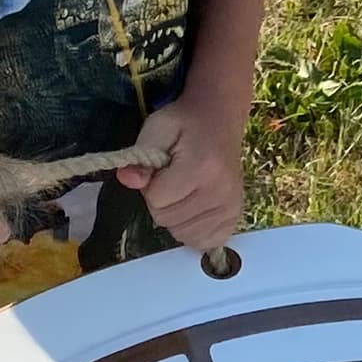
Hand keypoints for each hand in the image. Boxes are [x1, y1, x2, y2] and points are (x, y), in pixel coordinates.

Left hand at [120, 88, 244, 248]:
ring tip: (184, 191)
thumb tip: (127, 179)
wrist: (220, 119)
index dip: (151, 185)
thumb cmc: (185, 123)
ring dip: (175, 217)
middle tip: (172, 179)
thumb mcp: (156, 128)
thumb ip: (140, 155)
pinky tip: (195, 209)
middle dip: (161, 202)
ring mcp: (231, 208)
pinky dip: (193, 230)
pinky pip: (204, 242)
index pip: (156, 200)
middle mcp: (221, 192)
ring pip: (182, 234)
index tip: (161, 170)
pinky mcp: (235, 218)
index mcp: (201, 167)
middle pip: (167, 220)